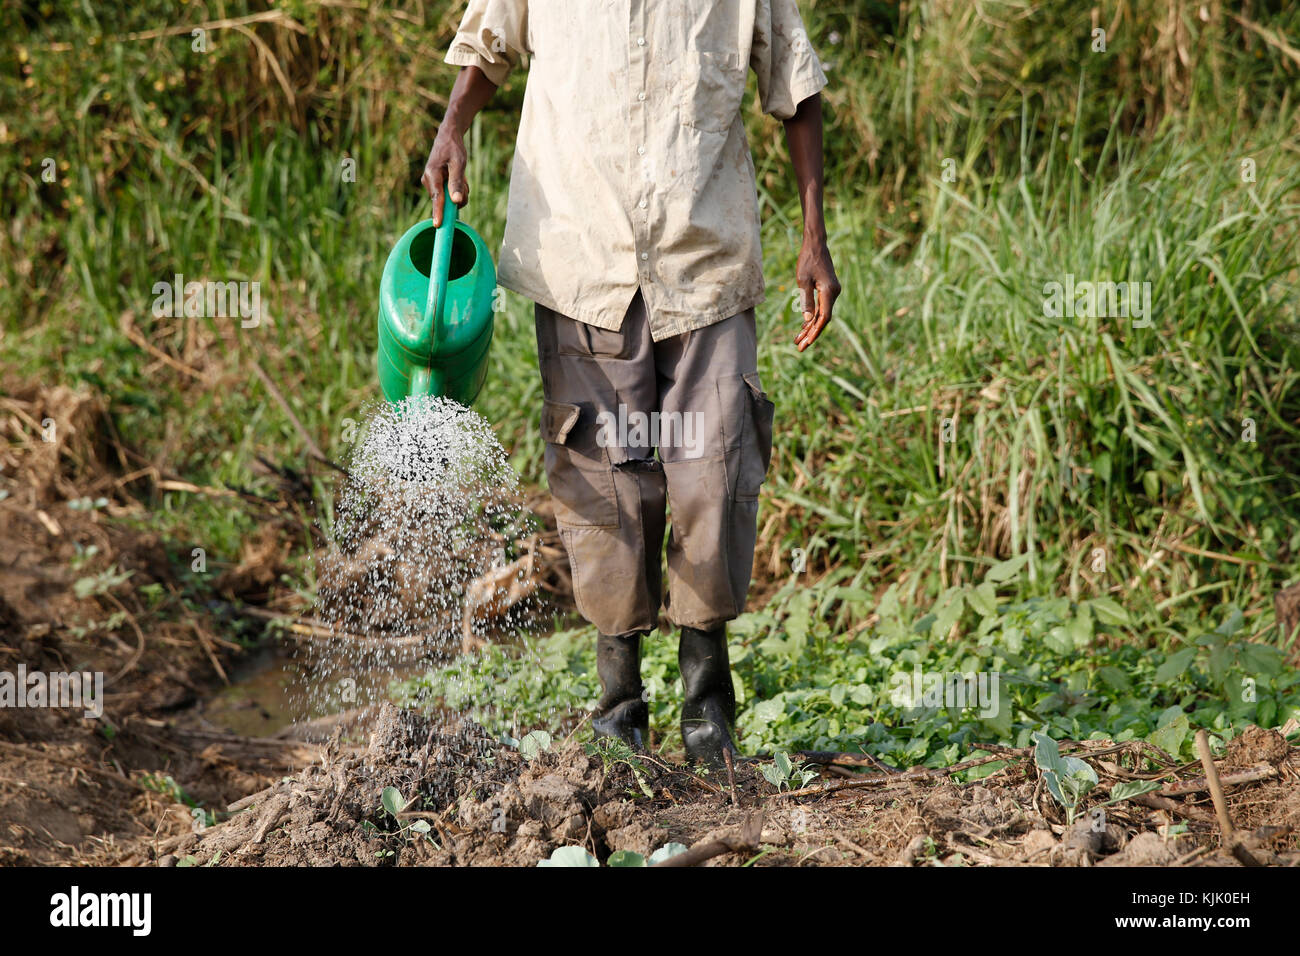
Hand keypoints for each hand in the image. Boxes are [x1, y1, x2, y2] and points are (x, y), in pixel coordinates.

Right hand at [420, 125, 468, 226]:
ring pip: (449, 199)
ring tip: (460, 176)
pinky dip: (456, 189)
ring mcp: (430, 184)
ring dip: (459, 191)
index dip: (438, 212)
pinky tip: (457, 178)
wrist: (447, 137)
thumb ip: (457, 182)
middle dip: (459, 195)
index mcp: (432, 174)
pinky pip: (448, 195)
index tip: (437, 225)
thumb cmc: (454, 148)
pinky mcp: (434, 185)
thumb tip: (456, 201)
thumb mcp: (459, 164)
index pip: (437, 198)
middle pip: (447, 200)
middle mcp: (428, 181)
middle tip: (464, 180)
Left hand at [793, 233, 839, 350]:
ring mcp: (832, 292)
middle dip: (811, 334)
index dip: (815, 332)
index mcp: (829, 292)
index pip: (824, 318)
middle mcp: (834, 293)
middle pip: (823, 319)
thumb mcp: (803, 281)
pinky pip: (821, 307)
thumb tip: (808, 320)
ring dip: (810, 327)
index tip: (806, 343)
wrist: (816, 245)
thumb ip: (806, 301)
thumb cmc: (807, 260)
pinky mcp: (828, 290)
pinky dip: (812, 317)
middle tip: (799, 348)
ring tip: (798, 340)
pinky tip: (803, 327)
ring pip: (822, 314)